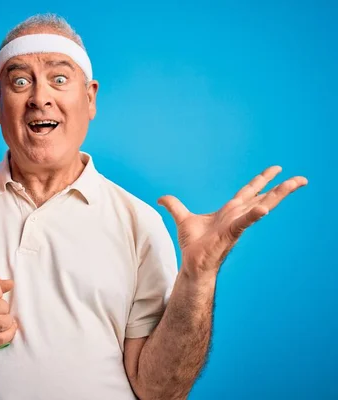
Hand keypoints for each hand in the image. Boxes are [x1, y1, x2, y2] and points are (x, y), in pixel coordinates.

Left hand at [158, 166, 307, 277]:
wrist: (192, 263)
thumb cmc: (193, 245)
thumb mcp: (182, 218)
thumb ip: (173, 205)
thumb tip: (161, 198)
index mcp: (229, 211)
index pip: (248, 191)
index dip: (261, 180)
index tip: (276, 169)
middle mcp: (237, 216)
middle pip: (262, 196)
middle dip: (280, 186)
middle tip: (300, 178)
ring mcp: (236, 224)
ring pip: (261, 206)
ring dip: (278, 195)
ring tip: (295, 184)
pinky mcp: (230, 233)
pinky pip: (244, 222)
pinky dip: (253, 215)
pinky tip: (264, 209)